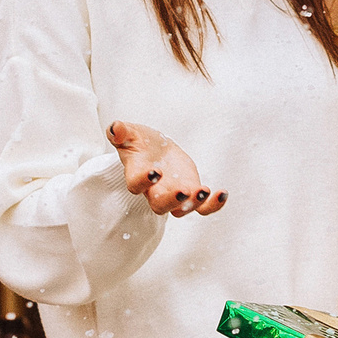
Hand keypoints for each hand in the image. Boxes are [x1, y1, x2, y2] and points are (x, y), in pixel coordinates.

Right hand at [108, 120, 225, 216]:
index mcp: (137, 175)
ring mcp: (173, 194)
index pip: (135, 185)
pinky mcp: (190, 192)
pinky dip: (212, 205)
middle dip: (172, 201)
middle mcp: (154, 190)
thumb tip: (115, 128)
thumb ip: (120, 131)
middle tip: (183, 191)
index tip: (155, 171)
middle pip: (159, 206)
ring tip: (204, 190)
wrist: (155, 148)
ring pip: (180, 210)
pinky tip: (222, 194)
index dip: (143, 181)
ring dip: (192, 204)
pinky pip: (201, 207)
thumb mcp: (129, 133)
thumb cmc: (139, 142)